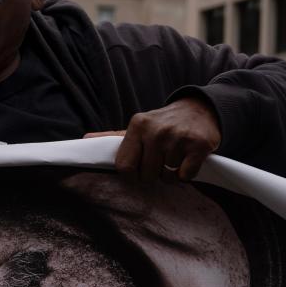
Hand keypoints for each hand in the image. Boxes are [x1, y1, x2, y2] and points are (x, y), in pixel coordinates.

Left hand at [84, 97, 220, 181]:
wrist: (200, 109)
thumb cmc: (163, 124)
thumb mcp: (138, 126)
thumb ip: (112, 137)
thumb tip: (85, 139)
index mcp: (138, 126)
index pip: (124, 167)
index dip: (132, 174)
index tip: (140, 169)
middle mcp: (156, 131)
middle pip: (146, 176)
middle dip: (154, 173)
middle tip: (162, 158)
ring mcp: (178, 137)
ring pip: (167, 177)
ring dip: (172, 173)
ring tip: (176, 156)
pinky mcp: (199, 145)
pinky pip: (186, 176)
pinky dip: (187, 174)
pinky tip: (189, 159)